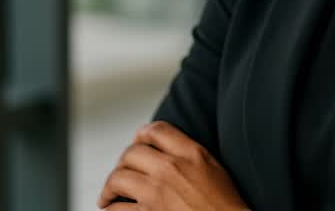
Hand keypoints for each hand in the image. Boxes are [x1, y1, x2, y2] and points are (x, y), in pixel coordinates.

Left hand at [97, 120, 248, 209]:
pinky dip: (111, 209)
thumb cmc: (225, 205)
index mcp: (191, 154)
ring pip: (117, 178)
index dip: (141, 135)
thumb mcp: (213, 168)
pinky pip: (117, 209)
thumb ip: (189, 154)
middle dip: (123, 163)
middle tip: (121, 173)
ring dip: (110, 188)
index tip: (136, 143)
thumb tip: (164, 150)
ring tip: (109, 195)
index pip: (156, 130)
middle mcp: (171, 169)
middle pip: (131, 153)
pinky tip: (113, 209)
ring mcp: (157, 193)